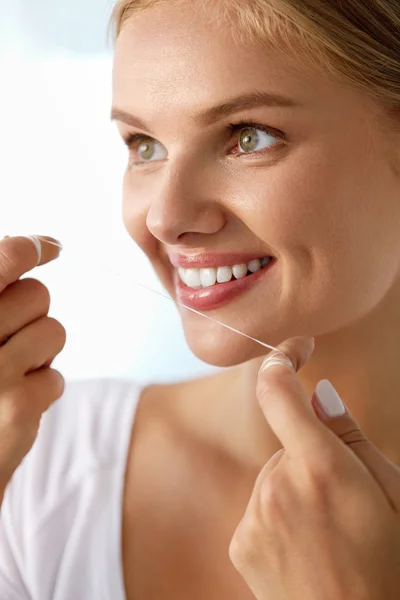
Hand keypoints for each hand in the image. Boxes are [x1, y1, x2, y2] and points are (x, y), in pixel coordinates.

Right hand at [0, 235, 65, 500]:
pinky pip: (55, 377)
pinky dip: (40, 391)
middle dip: (31, 316)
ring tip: (8, 376)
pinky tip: (11, 406)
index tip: (50, 248)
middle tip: (5, 344)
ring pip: (54, 332)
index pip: (5, 258)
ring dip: (38, 355)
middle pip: (36, 294)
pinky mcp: (16, 408)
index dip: (30, 248)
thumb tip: (37, 243)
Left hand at [229, 337, 399, 599]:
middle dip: (312, 457)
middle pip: (286, 444)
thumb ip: (352, 437)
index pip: (277, 389)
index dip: (284, 358)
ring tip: (332, 535)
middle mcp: (277, 486)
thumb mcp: (395, 493)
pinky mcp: (241, 543)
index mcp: (320, 467)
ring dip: (297, 490)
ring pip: (274, 478)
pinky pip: (261, 509)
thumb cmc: (392, 566)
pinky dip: (280, 518)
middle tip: (348, 501)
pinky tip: (309, 553)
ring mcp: (254, 517)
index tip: (299, 348)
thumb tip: (319, 391)